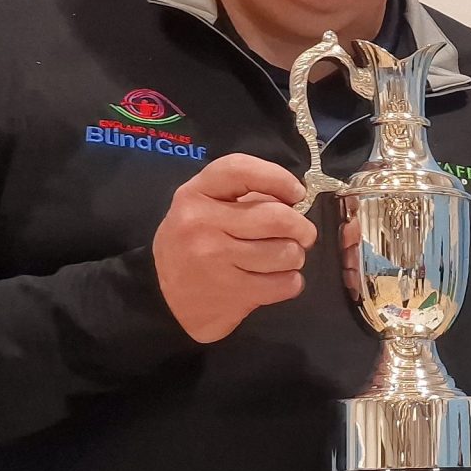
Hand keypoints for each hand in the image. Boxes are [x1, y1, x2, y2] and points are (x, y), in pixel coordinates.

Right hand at [154, 155, 318, 342]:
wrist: (169, 301)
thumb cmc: (196, 245)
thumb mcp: (204, 209)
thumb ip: (243, 195)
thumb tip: (292, 198)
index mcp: (194, 194)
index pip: (239, 169)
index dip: (277, 177)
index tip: (296, 193)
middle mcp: (200, 223)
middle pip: (277, 218)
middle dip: (301, 228)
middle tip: (302, 235)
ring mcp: (214, 259)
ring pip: (286, 253)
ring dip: (295, 257)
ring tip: (281, 259)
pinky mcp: (230, 293)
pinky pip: (285, 283)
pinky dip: (290, 282)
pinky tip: (275, 280)